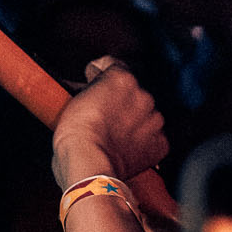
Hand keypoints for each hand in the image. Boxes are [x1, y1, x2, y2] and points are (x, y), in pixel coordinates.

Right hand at [50, 56, 167, 187]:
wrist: (88, 166)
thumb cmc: (75, 137)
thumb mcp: (72, 102)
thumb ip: (86, 89)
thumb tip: (84, 88)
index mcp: (122, 79)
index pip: (112, 65)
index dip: (99, 73)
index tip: (93, 81)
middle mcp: (143, 95)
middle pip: (131, 92)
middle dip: (117, 101)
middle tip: (100, 116)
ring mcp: (154, 120)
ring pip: (144, 115)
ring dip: (131, 121)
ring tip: (112, 135)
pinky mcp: (159, 143)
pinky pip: (152, 138)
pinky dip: (141, 142)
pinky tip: (124, 148)